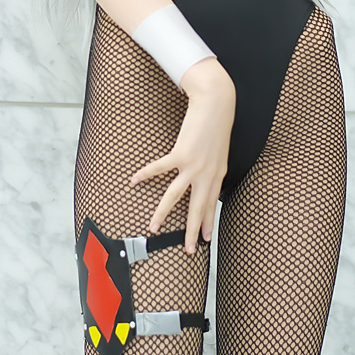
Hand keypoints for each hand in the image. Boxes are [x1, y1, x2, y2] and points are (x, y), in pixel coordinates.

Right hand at [129, 70, 235, 253]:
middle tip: (188, 250)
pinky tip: (134, 181)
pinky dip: (145, 174)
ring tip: (153, 228)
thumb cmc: (218, 124)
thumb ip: (214, 167)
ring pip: (176, 197)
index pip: (211, 204)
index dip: (208, 222)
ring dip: (163, 213)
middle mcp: (207, 174)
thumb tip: (207, 177)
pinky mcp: (180, 154)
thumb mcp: (220, 151)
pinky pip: (159, 169)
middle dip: (191, 231)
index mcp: (217, 174)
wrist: (216, 105)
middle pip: (197, 208)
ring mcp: (193, 166)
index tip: (206, 239)